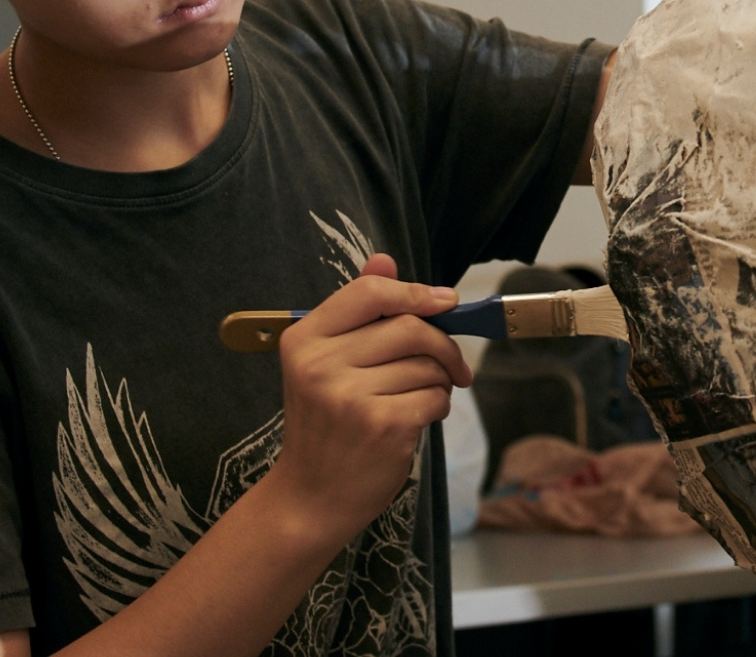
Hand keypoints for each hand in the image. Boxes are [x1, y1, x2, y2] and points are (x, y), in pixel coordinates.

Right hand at [262, 253, 470, 537]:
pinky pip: (434, 397)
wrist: (311, 496)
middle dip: (443, 345)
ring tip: (417, 399)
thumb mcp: (325, 364)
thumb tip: (384, 260)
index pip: (369, 294)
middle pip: (410, 328)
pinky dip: (437, 407)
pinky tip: (416, 419)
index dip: (415, 292)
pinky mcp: (382, 426)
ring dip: (438, 382)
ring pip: (427, 365)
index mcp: (304, 339)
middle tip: (451, 365)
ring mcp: (350, 396)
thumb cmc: (326, 426)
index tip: (444, 301)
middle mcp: (321, 364)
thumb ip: (356, 312)